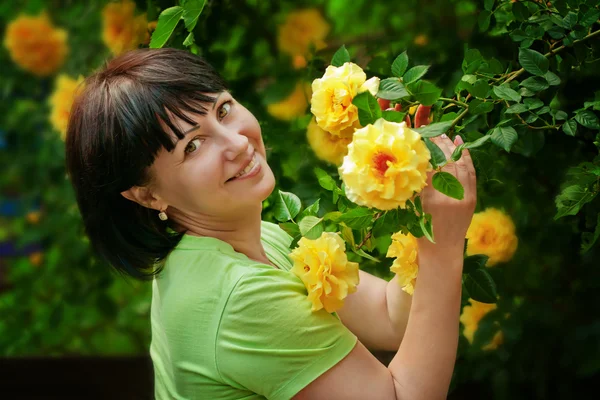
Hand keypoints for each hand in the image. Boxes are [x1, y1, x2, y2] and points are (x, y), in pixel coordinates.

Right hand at [418, 134, 476, 257]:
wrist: (443, 251)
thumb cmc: (421, 232)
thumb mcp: (413, 208)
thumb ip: (415, 186)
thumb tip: (412, 162)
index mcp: (431, 200)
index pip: (428, 168)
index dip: (423, 152)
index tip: (417, 139)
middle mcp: (450, 197)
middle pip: (444, 163)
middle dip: (438, 146)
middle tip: (431, 133)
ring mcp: (464, 197)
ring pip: (458, 165)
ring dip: (451, 149)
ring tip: (443, 135)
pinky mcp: (472, 198)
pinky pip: (470, 173)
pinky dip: (466, 158)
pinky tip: (460, 145)